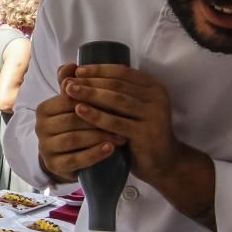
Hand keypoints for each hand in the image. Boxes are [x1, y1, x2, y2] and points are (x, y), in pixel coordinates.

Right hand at [35, 63, 126, 181]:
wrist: (66, 157)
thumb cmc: (74, 126)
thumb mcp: (73, 105)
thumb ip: (73, 84)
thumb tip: (73, 65)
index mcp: (44, 109)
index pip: (69, 100)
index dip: (92, 98)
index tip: (116, 98)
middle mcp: (40, 128)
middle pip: (72, 119)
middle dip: (99, 118)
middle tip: (124, 119)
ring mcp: (46, 148)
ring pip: (74, 139)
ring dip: (100, 136)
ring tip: (122, 135)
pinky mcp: (55, 166)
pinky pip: (76, 160)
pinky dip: (95, 154)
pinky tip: (110, 149)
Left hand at [60, 63, 181, 186]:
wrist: (162, 162)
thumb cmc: (138, 132)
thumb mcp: (130, 109)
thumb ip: (111, 92)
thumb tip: (75, 72)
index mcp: (153, 86)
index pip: (123, 72)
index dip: (99, 70)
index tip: (77, 71)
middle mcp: (157, 97)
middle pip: (118, 85)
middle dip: (91, 82)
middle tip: (68, 82)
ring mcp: (154, 115)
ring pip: (117, 100)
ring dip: (91, 94)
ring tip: (69, 92)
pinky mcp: (146, 134)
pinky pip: (116, 122)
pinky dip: (96, 115)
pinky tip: (79, 110)